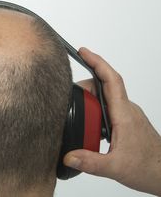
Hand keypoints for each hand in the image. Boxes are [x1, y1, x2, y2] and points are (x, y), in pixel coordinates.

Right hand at [64, 47, 160, 195]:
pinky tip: (90, 121)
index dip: (97, 62)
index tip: (83, 52)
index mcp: (123, 113)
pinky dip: (96, 106)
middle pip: (103, 85)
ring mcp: (126, 114)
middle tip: (69, 95)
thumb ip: (91, 162)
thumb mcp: (117, 168)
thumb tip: (69, 156)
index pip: (111, 79)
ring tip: (77, 109)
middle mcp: (126, 109)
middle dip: (84, 85)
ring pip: (105, 96)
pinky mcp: (126, 120)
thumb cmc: (150, 167)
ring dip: (90, 98)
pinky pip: (108, 105)